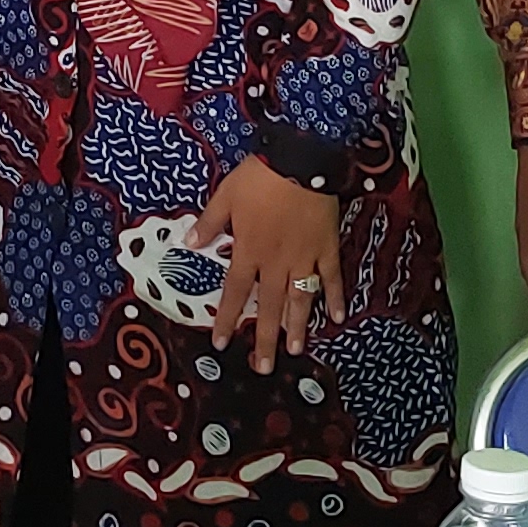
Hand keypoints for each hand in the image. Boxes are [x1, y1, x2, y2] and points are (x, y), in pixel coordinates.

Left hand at [192, 156, 343, 374]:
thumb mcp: (226, 195)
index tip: (222, 345)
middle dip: (266, 338)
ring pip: (301, 298)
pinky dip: (335, 296)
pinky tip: (338, 316)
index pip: (236, 292)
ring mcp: (305, 257)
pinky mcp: (327, 247)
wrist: (301, 159)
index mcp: (249, 250)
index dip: (229, 319)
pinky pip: (332, 277)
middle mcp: (276, 262)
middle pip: (270, 306)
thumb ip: (210, 222)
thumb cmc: (260, 176)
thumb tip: (189, 244)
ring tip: (296, 350)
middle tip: (265, 367)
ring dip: (298, 326)